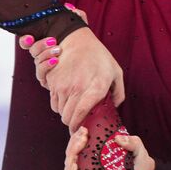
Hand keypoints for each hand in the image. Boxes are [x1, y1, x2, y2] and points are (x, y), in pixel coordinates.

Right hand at [19, 5, 87, 88]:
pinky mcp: (47, 79)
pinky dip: (47, 65)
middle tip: (53, 41)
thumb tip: (70, 7)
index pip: (28, 41)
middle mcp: (41, 56)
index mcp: (44, 44)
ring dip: (46, 54)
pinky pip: (41, 73)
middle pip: (32, 50)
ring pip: (37, 60)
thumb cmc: (80, 50)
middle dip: (40, 45)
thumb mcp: (79, 32)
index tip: (30, 37)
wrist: (89, 71)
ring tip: (58, 50)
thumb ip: (76, 17)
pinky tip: (55, 61)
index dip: (25, 40)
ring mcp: (43, 68)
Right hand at [39, 7, 126, 130]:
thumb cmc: (98, 56)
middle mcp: (76, 89)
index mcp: (94, 89)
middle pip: (67, 118)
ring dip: (66, 113)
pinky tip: (67, 98)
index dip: (78, 127)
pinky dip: (59, 104)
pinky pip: (53, 102)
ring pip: (59, 111)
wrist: (76, 39)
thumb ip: (118, 93)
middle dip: (72, 122)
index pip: (80, 117)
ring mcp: (61, 86)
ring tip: (74, 107)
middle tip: (79, 121)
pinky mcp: (52, 83)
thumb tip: (113, 109)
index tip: (81, 130)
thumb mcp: (115, 72)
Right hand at [65, 128, 154, 169]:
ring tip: (76, 161)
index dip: (76, 138)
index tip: (84, 131)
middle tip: (82, 139)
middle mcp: (86, 164)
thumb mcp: (138, 149)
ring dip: (70, 165)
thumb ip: (133, 142)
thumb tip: (119, 138)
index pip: (76, 144)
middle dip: (72, 147)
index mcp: (93, 151)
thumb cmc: (138, 161)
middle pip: (70, 156)